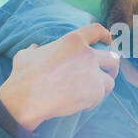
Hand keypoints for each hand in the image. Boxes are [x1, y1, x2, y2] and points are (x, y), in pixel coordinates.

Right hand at [0, 23, 119, 131]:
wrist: (27, 99)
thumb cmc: (24, 76)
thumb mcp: (26, 55)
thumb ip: (35, 49)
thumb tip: (35, 47)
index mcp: (73, 40)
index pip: (96, 31)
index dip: (105, 35)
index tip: (108, 40)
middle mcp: (87, 54)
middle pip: (112, 58)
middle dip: (113, 67)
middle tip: (109, 73)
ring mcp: (93, 73)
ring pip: (110, 80)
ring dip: (102, 87)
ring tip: (91, 94)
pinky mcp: (95, 92)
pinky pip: (101, 97)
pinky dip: (93, 102)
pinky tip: (83, 106)